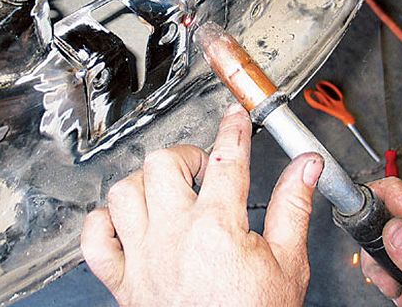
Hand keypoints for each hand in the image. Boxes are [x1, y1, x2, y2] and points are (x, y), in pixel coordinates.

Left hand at [81, 103, 324, 306]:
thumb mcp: (289, 265)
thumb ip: (294, 208)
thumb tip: (306, 168)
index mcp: (216, 227)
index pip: (226, 158)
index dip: (233, 130)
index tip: (234, 118)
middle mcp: (172, 235)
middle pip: (163, 163)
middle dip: (186, 155)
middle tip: (203, 168)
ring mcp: (142, 257)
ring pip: (124, 191)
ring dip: (145, 183)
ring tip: (167, 191)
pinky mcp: (122, 282)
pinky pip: (95, 239)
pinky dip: (105, 223)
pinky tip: (126, 222)